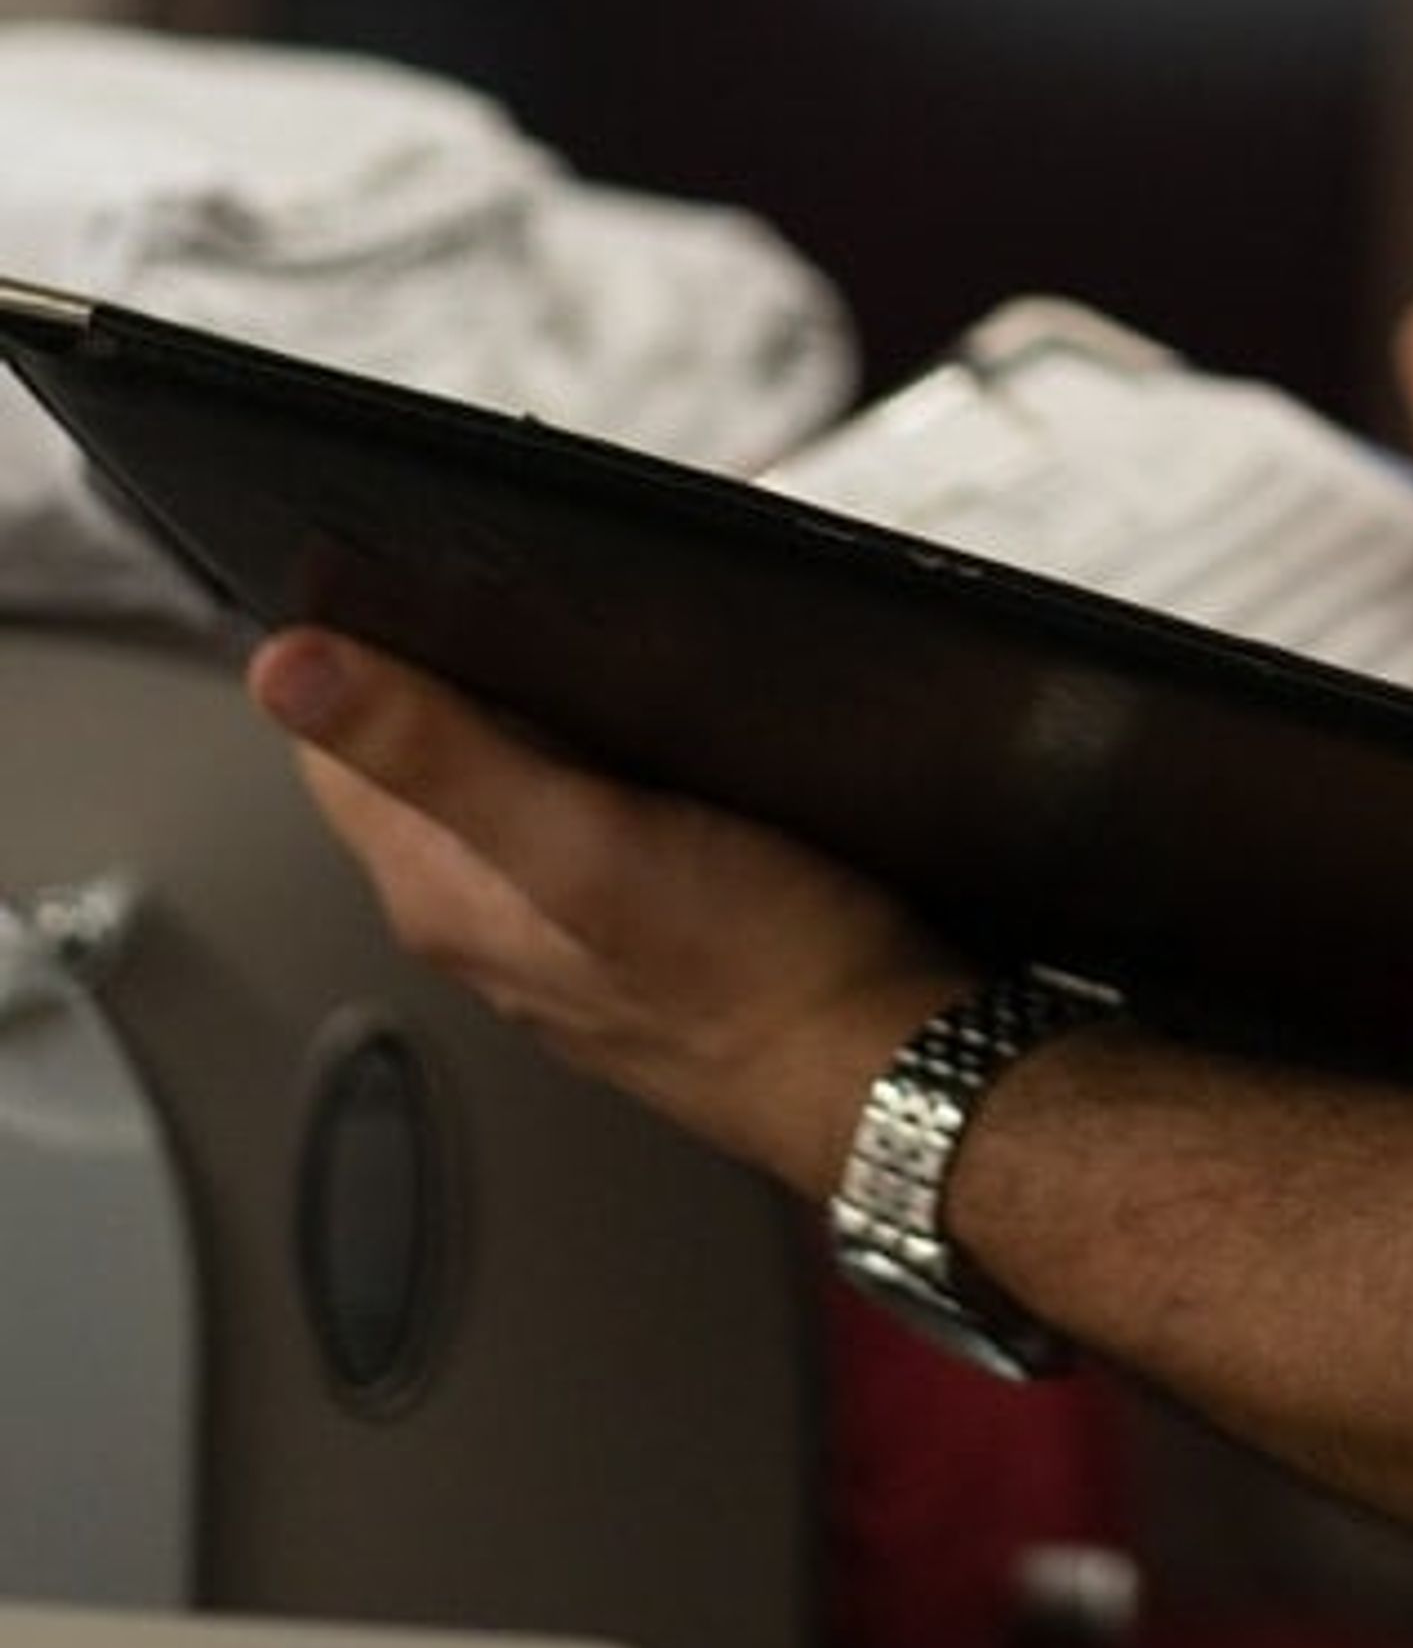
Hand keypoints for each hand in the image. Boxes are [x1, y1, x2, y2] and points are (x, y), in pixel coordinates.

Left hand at [249, 628, 955, 1198]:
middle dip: (446, 672)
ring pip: (498, 791)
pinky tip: (655, 745)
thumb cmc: (762, 968)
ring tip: (593, 656)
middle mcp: (480, 919)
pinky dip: (594, 766)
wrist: (888, 1068)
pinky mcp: (632, 935)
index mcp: (442, 889)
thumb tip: (289, 669)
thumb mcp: (585, 835)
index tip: (414, 579)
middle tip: (520, 600)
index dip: (358, 649)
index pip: (330, 748)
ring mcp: (556, 933)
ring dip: (524, 716)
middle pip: (412, 765)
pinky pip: (576, 826)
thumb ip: (437, 750)